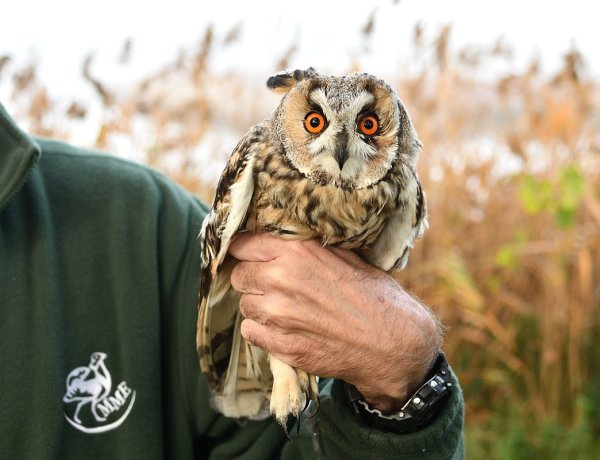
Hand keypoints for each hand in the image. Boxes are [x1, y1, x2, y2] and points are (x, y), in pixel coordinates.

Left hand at [229, 233, 441, 412]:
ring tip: (287, 309)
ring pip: (244, 304)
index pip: (242, 244)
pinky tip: (286, 329)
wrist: (392, 342)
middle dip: (253, 279)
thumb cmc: (373, 295)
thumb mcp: (343, 255)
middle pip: (239, 274)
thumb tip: (275, 238)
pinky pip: (250, 331)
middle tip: (274, 285)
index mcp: (295, 250)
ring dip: (259, 306)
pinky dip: (262, 331)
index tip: (251, 256)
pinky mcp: (280, 345)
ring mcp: (277, 314)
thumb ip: (304, 246)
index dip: (246, 251)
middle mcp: (280, 278)